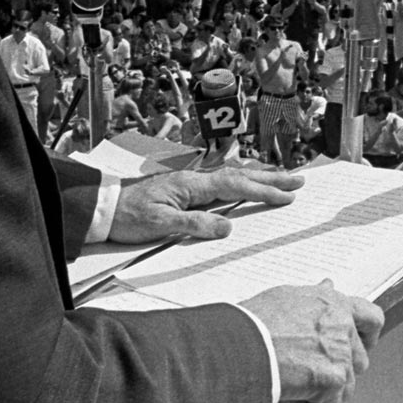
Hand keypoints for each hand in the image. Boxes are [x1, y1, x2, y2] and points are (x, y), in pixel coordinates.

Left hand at [106, 165, 303, 243]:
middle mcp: (195, 179)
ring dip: (259, 176)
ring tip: (281, 176)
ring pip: (233, 175)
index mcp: (191, 185)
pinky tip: (246, 180)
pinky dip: (241, 179)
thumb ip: (194, 225)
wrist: (104, 209)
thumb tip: (227, 227)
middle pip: (240, 175)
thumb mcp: (160, 224)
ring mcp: (191, 182)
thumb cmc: (129, 217)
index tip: (286, 195)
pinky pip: (222, 181)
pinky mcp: (186, 189)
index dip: (263, 190)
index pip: (235, 187)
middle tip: (298, 179)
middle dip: (270, 178)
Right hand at [241, 280, 384, 402]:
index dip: (368, 335)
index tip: (362, 345)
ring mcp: (341, 353)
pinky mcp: (334, 379)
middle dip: (341, 370)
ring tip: (299, 387)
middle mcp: (342, 326)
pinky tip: (294, 397)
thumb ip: (314, 296)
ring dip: (326, 391)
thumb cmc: (254, 321)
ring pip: (347, 385)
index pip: (372, 318)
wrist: (242, 346)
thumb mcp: (286, 297)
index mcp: (334, 304)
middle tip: (316, 374)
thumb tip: (328, 285)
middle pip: (360, 358)